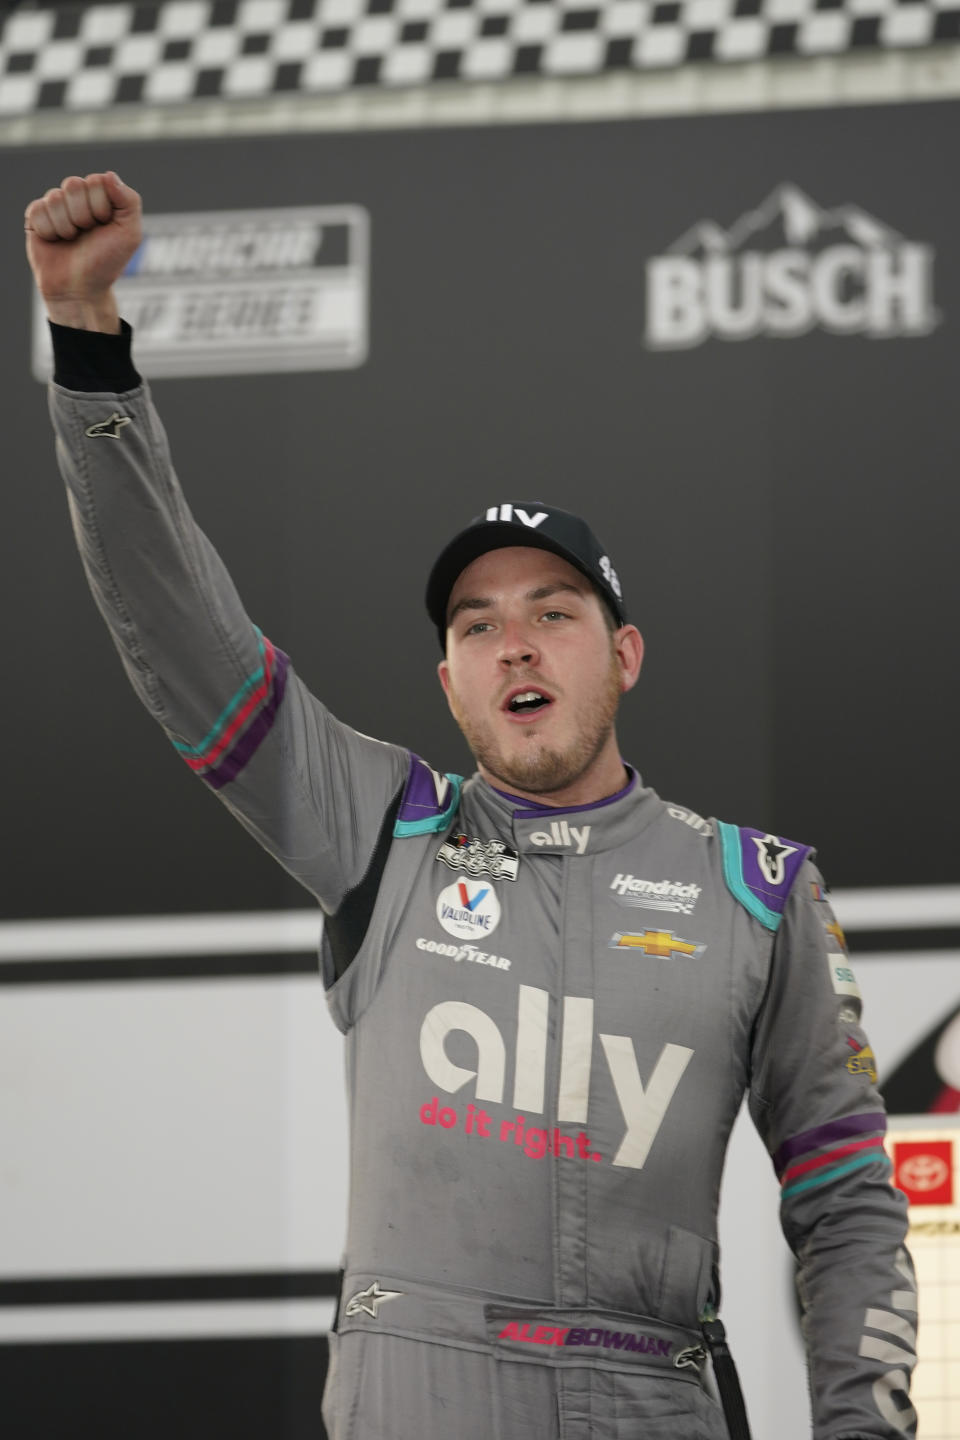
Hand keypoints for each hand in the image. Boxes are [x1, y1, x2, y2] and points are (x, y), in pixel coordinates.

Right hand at [24, 171, 142, 332]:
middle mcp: (77, 196)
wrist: (81, 288)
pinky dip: (50, 232)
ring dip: (67, 226)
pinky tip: (55, 241)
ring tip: (72, 240)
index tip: (105, 226)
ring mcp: (56, 205)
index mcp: (100, 195)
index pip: (97, 181)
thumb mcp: (130, 234)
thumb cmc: (106, 262)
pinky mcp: (36, 216)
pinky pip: (39, 210)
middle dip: (84, 216)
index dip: (101, 208)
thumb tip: (109, 175)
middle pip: (74, 184)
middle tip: (87, 234)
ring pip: (55, 198)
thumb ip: (129, 201)